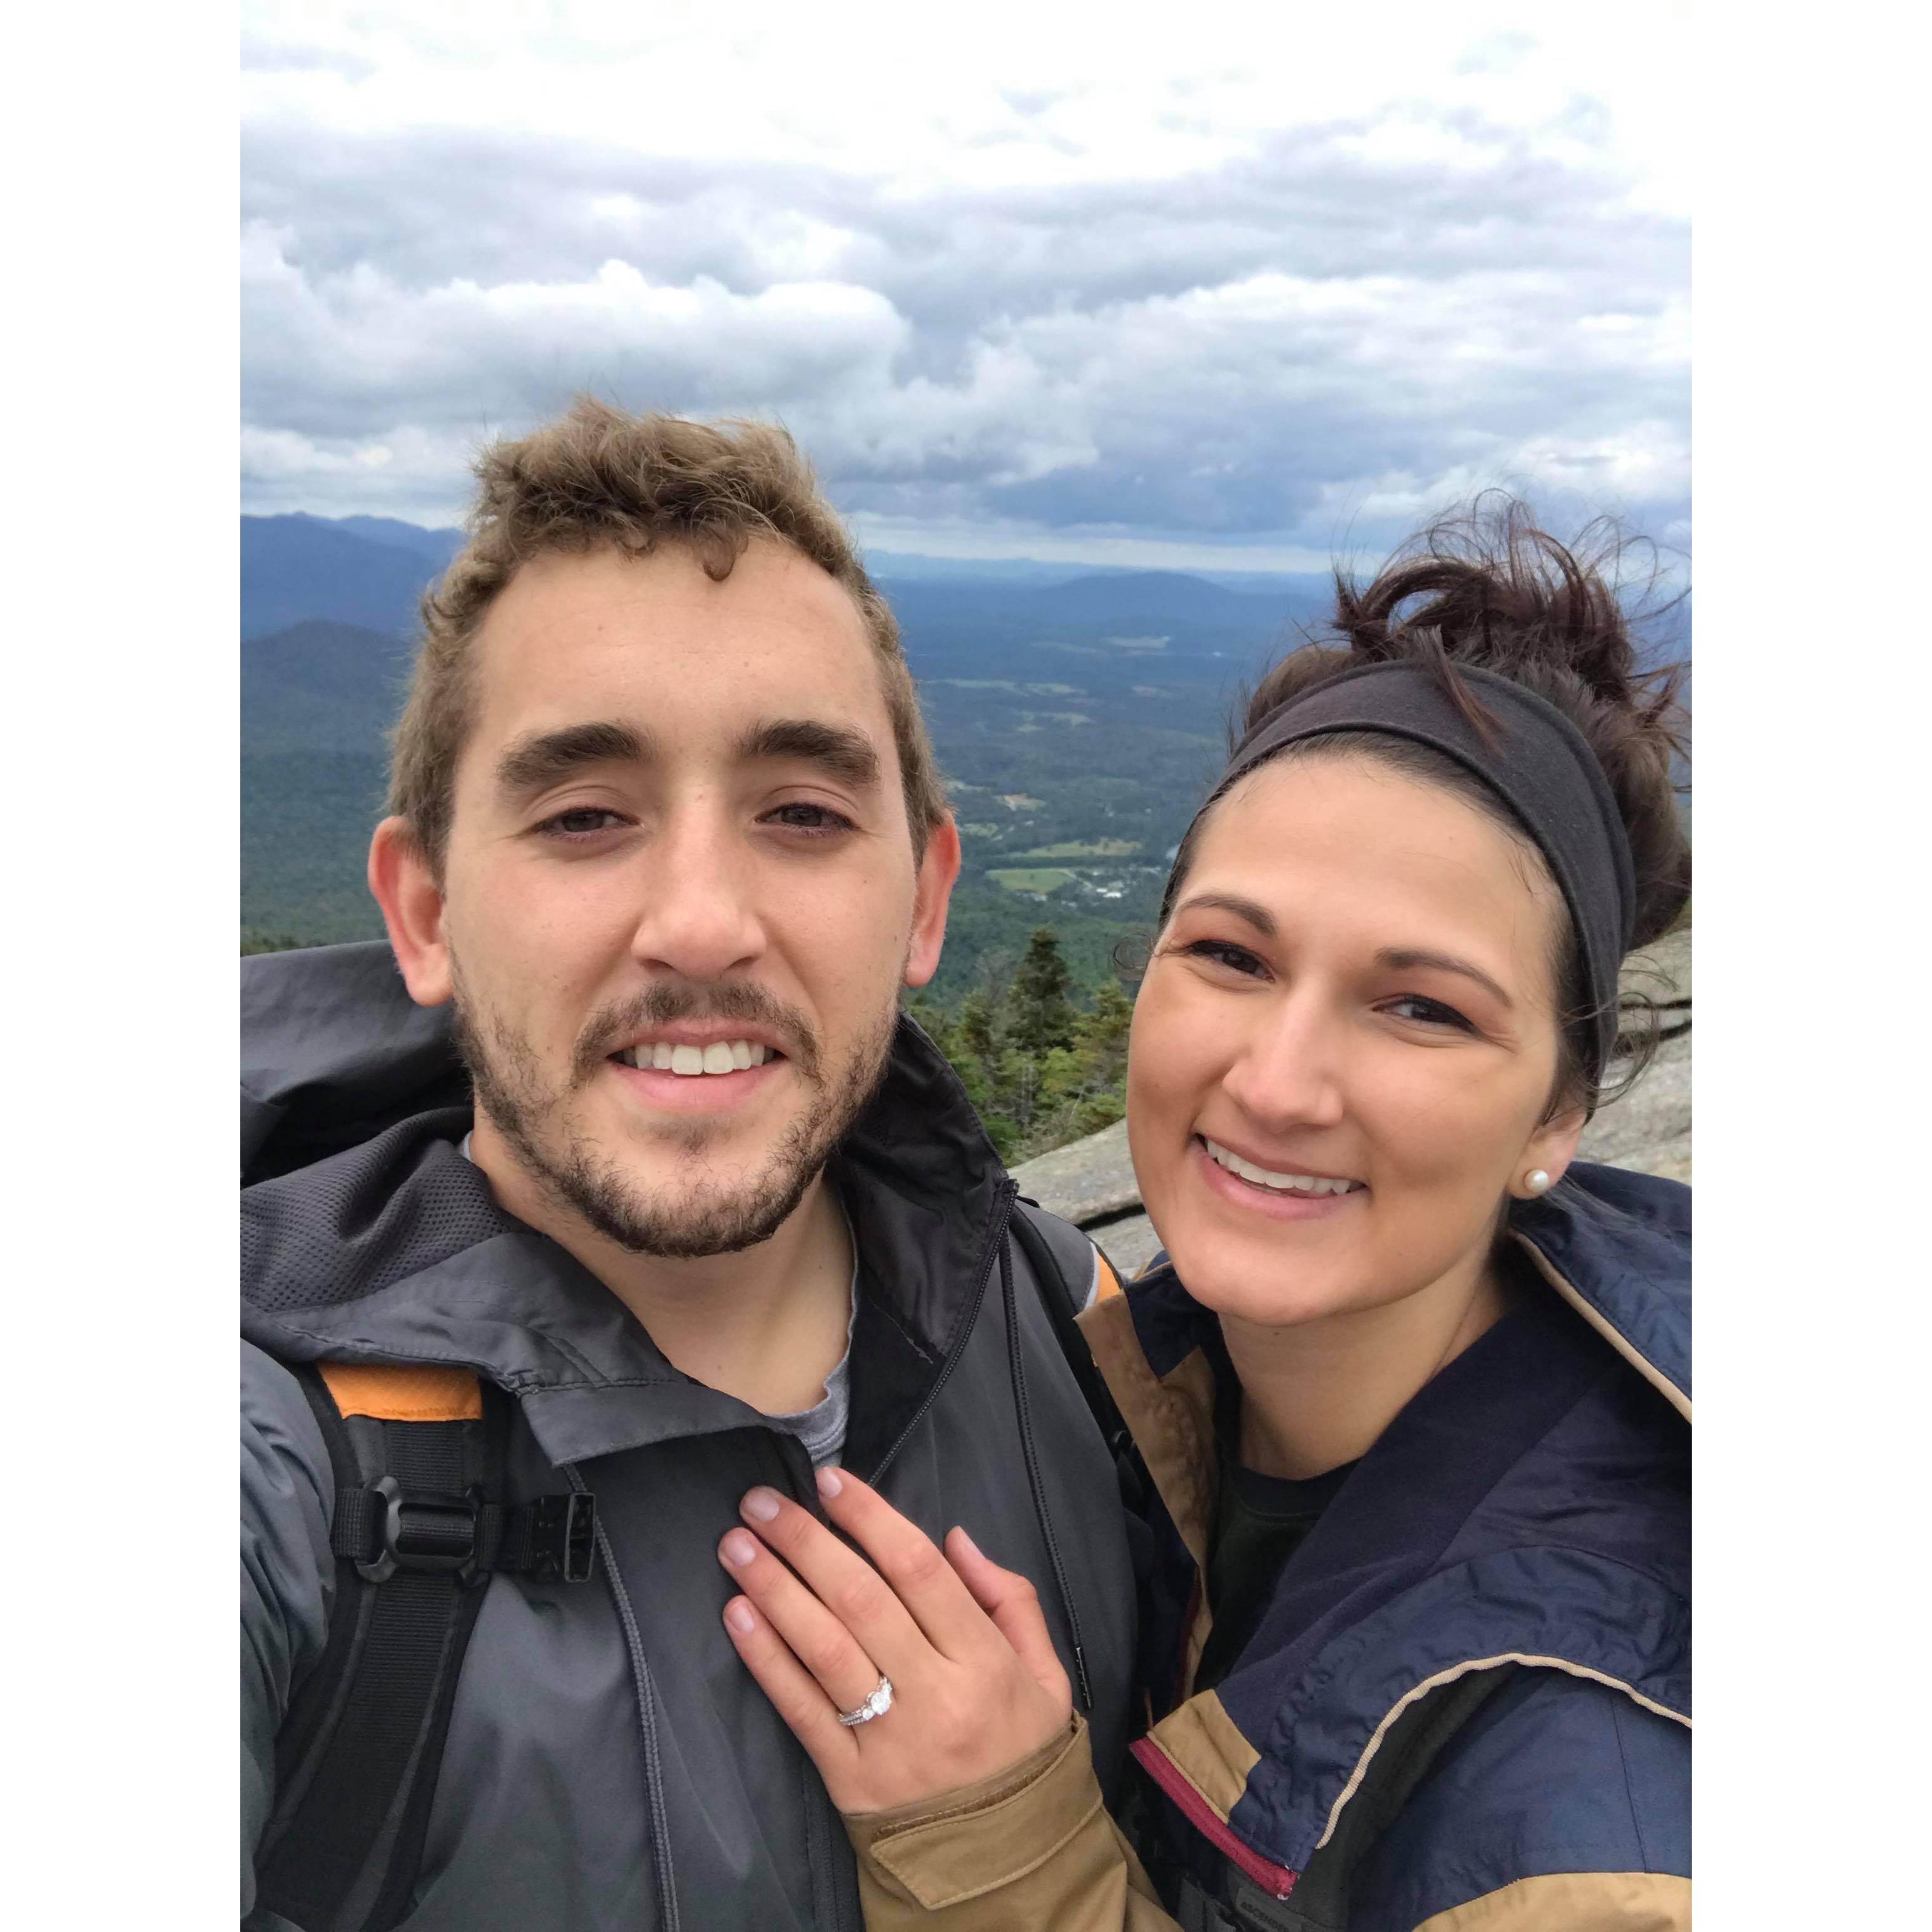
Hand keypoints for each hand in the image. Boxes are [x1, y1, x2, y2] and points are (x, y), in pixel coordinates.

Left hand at [718, 1467, 1072, 1814]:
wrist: (1007, 1862)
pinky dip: (765, 1660)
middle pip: (861, 1601)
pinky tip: (738, 1615)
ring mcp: (888, 1740)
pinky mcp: (849, 1780)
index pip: (920, 1571)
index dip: (871, 1519)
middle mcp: (936, 1696)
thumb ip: (1009, 1599)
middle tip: (760, 1502)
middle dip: (806, 1542)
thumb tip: (954, 1537)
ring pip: (824, 1649)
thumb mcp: (1044, 1673)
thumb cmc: (1021, 1751)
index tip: (830, 1481)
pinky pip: (801, 1710)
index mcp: (985, 1662)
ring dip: (774, 1589)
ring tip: (736, 1546)